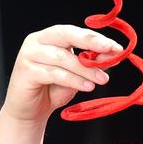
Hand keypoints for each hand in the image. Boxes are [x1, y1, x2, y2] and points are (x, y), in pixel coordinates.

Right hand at [1, 25, 121, 123]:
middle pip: (65, 35)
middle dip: (90, 42)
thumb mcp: (77, 75)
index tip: (116, 47)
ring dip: (85, 69)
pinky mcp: (26, 71)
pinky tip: (88, 86)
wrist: (30, 111)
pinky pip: (54, 74)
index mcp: (50, 37)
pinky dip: (74, 80)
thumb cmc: (53, 89)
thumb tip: (114, 54)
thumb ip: (92, 63)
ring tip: (103, 79)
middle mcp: (37, 41)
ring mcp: (29, 55)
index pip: (74, 31)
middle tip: (111, 50)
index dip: (95, 38)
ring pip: (62, 57)